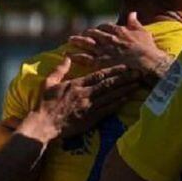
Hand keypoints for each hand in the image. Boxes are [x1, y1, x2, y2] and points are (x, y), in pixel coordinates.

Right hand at [21, 57, 139, 142]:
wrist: (44, 124)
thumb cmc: (45, 103)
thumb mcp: (49, 83)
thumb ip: (59, 69)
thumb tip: (66, 56)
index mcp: (76, 84)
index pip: (98, 74)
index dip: (113, 69)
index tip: (124, 65)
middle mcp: (85, 93)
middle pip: (108, 83)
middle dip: (124, 77)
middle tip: (137, 72)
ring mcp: (89, 106)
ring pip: (110, 95)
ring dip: (125, 89)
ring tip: (137, 84)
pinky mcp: (90, 118)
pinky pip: (107, 109)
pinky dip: (118, 103)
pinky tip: (127, 99)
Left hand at [66, 12, 173, 82]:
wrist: (147, 62)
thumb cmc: (148, 49)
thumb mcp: (143, 32)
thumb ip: (135, 23)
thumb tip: (132, 13)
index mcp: (118, 31)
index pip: (105, 26)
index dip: (100, 28)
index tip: (98, 30)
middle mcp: (108, 38)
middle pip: (93, 33)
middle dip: (86, 33)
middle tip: (82, 34)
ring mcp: (103, 50)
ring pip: (86, 43)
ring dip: (77, 41)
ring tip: (70, 40)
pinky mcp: (100, 62)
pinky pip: (85, 58)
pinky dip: (76, 55)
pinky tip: (69, 54)